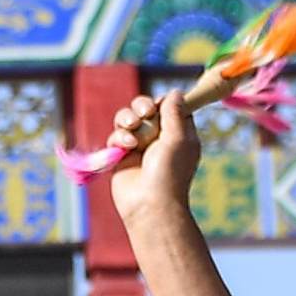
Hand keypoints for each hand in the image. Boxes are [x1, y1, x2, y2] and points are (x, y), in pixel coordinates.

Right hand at [103, 91, 200, 213]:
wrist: (149, 204)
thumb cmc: (170, 173)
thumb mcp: (178, 138)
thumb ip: (175, 112)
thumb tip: (176, 91)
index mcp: (178, 133)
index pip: (170, 106)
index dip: (163, 102)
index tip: (159, 107)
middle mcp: (159, 137)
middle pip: (146, 107)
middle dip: (142, 105)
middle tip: (145, 113)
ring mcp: (139, 146)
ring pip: (127, 118)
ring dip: (127, 118)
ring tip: (133, 127)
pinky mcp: (121, 155)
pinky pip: (116, 135)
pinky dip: (120, 136)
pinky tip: (127, 146)